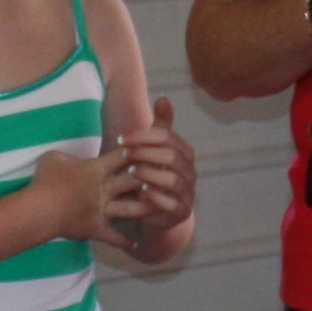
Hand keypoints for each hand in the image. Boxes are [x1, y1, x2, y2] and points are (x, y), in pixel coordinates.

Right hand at [31, 142, 152, 244]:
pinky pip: (113, 237)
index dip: (137, 151)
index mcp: (95, 169)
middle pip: (134, 180)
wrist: (38, 209)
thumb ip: (67, 155)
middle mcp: (103, 189)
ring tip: (162, 208)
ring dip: (147, 208)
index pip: (123, 156)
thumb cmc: (44, 181)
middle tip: (165, 175)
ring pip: (131, 208)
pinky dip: (124, 241)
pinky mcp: (95, 228)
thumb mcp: (53, 158)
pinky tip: (136, 243)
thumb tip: (70, 156)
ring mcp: (101, 210)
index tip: (149, 150)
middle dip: (150, 177)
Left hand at [111, 97, 198, 244]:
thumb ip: (160, 126)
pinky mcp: (181, 213)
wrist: (156, 213)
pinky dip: (157, 197)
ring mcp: (188, 193)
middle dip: (145, 153)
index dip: (144, 136)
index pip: (167, 138)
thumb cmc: (153, 175)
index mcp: (185, 153)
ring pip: (173, 180)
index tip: (121, 138)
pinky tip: (141, 192)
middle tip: (124, 153)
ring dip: (150, 174)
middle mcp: (190, 172)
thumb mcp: (154, 151)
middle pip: (171, 157)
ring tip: (131, 171)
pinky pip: (172, 204)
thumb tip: (164, 97)